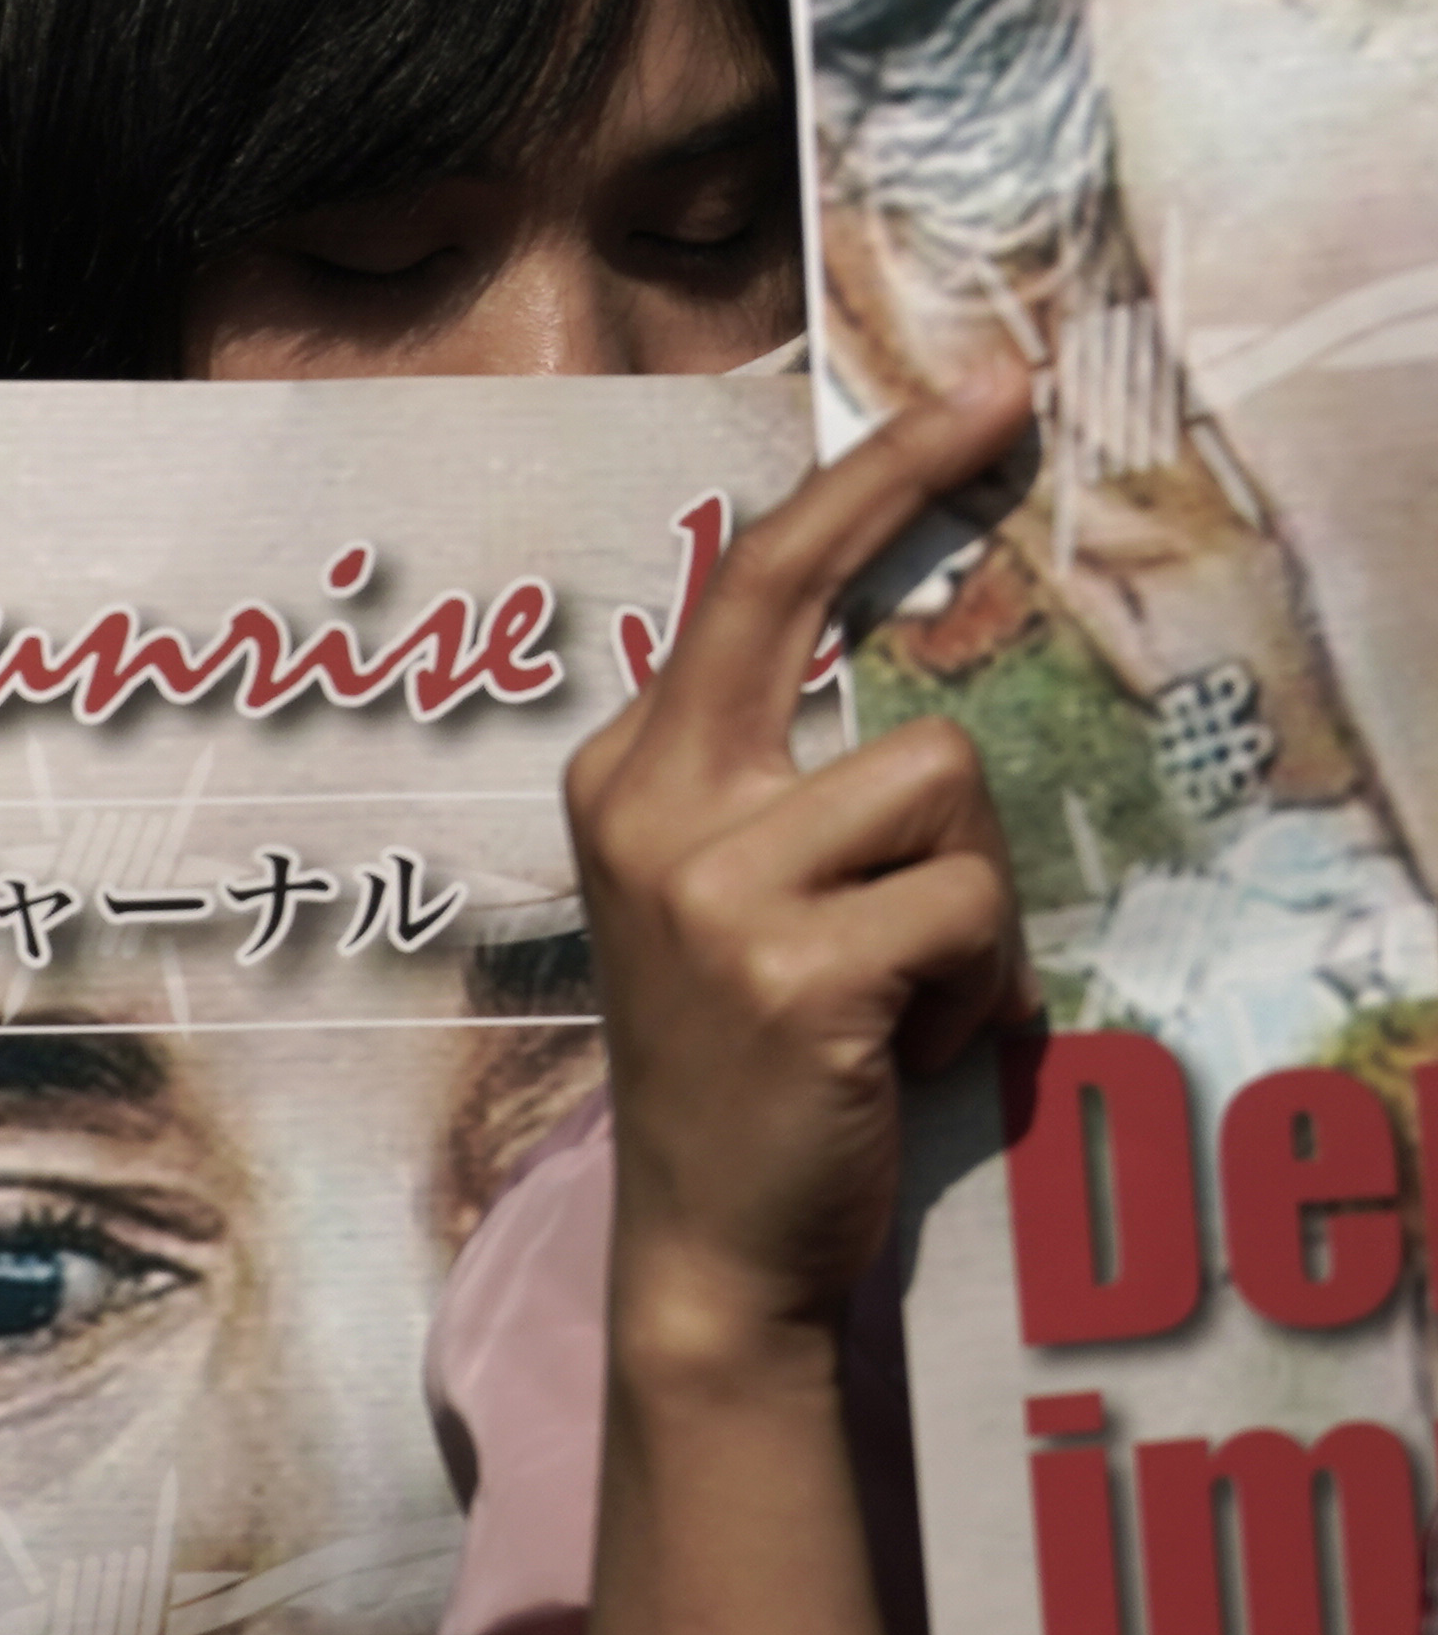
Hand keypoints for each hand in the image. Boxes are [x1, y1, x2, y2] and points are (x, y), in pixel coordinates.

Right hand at [567, 366, 1036, 1378]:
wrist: (709, 1241)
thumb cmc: (752, 1061)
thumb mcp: (728, 893)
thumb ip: (777, 781)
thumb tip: (909, 676)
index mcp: (631, 775)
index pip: (745, 586)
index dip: (859, 478)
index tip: (970, 393)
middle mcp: (648, 805)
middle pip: (798, 595)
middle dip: (906, 481)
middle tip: (1002, 394)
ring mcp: (709, 886)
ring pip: (940, 784)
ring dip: (974, 895)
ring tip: (918, 984)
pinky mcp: (792, 968)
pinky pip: (967, 906)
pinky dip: (980, 983)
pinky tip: (915, 1042)